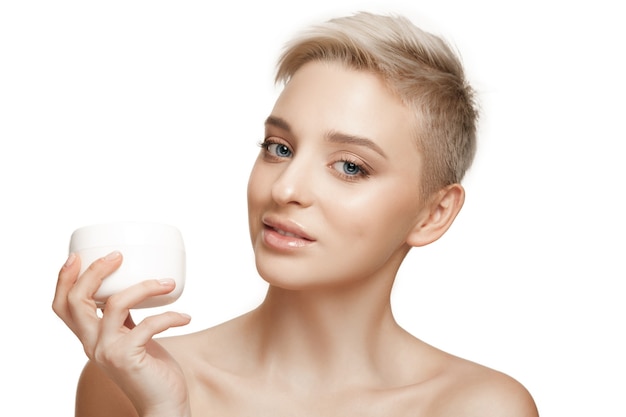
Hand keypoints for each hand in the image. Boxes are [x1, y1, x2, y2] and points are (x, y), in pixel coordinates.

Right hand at [52, 251, 191, 416]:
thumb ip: (125, 319)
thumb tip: (133, 288)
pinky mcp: (128, 358)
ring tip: (167, 283)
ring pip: (115, 304)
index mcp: (90, 337)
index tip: (77, 256)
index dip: (64, 279)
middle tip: (119, 255)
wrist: (163, 404)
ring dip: (145, 287)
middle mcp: (92, 344)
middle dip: (94, 271)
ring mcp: (108, 351)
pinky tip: (185, 317)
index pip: (63, 306)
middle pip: (77, 300)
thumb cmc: (151, 369)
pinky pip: (149, 324)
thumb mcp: (132, 338)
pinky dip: (170, 316)